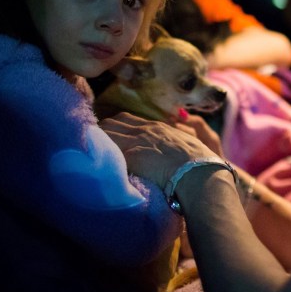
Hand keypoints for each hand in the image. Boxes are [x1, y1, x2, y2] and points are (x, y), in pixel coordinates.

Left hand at [100, 112, 217, 187]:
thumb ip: (175, 140)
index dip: (116, 126)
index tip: (110, 134)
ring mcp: (136, 141)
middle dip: (103, 131)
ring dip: (98, 141)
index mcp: (158, 127)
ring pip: (106, 132)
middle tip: (96, 143)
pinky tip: (94, 160)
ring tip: (92, 152)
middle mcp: (144, 130)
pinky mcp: (130, 156)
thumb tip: (172, 146)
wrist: (198, 172)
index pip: (127, 119)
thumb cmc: (198, 162)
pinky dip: (99, 153)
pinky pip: (107, 149)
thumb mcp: (187, 144)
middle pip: (113, 122)